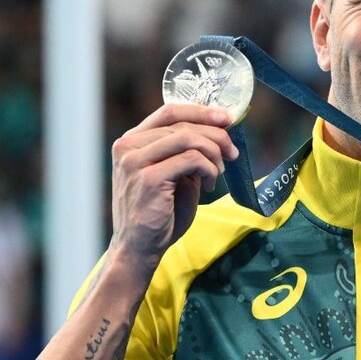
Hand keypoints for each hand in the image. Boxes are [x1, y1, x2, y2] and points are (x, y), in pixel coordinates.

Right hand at [109, 104, 238, 273]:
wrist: (140, 248)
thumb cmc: (161, 213)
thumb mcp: (175, 174)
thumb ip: (187, 151)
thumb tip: (220, 130)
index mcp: (131, 141)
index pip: (169, 111)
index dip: (201, 111)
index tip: (227, 118)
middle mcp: (128, 146)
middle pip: (183, 125)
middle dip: (216, 136)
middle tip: (233, 152)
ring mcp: (135, 161)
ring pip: (189, 139)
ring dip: (214, 154)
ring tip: (219, 173)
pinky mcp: (148, 178)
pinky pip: (191, 159)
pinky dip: (209, 169)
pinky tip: (211, 184)